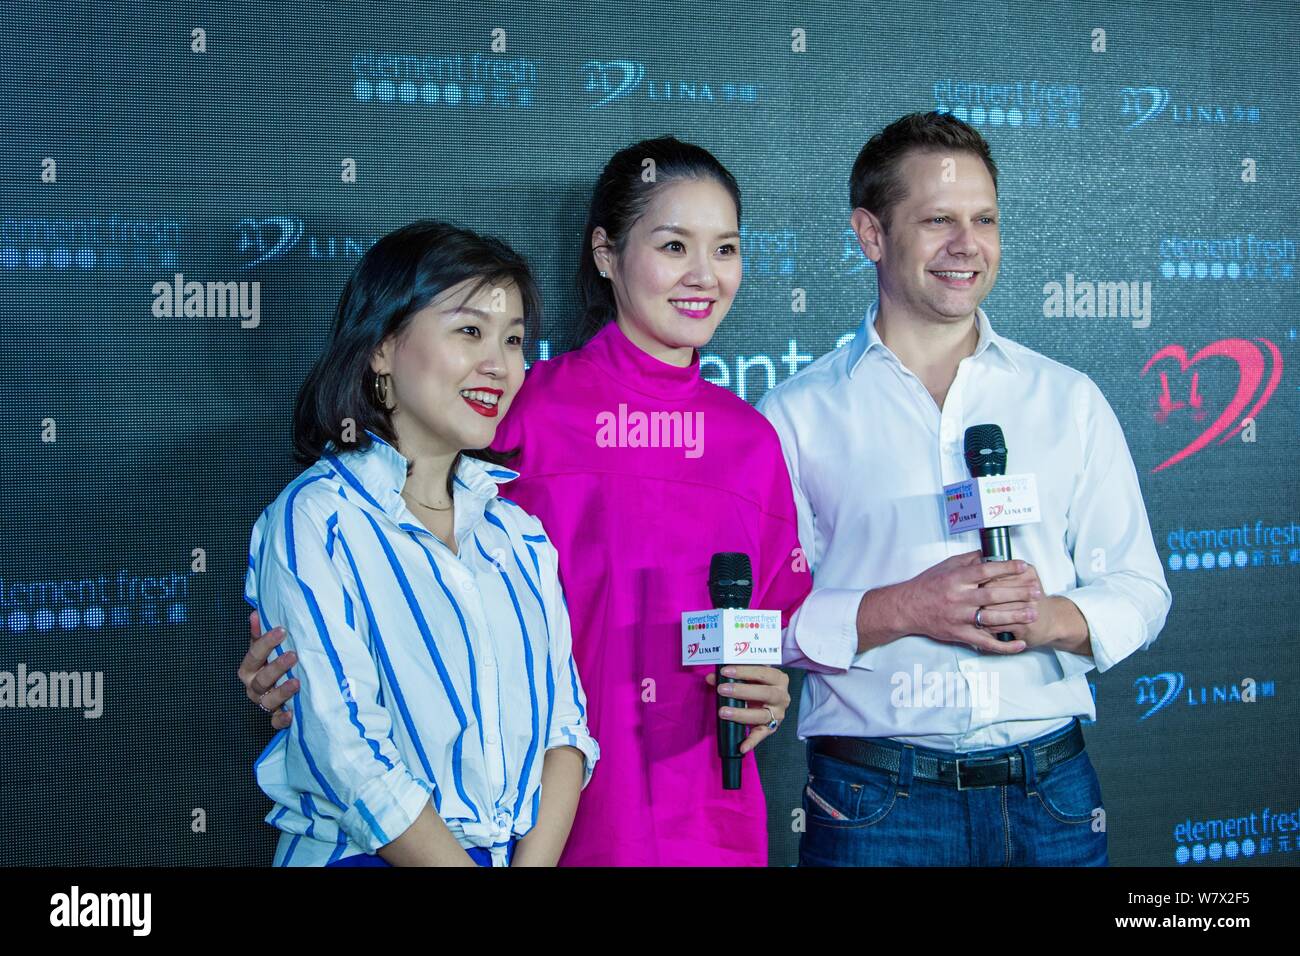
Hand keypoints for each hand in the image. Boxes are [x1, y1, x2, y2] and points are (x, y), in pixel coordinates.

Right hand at [239, 610, 298, 729]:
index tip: (282, 630)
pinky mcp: (276, 717)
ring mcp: (264, 703)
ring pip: (268, 700)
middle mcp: (254, 687)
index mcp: (250, 668)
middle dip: (276, 667)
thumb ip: (261, 633)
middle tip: (293, 655)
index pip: (254, 654)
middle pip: (261, 679)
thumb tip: (255, 613)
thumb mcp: (267, 649)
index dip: (266, 642)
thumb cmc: (275, 664)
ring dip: (282, 691)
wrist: (285, 690)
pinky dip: (282, 719)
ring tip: (297, 682)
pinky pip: (276, 722)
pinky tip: (292, 714)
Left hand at [705, 664, 789, 753]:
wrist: (771, 699)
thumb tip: (711, 678)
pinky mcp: (772, 728)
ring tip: (723, 712)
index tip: (725, 671)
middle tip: (722, 689)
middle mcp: (781, 696)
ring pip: (761, 715)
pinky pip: (761, 735)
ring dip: (741, 714)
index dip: (744, 671)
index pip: (763, 672)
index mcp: (778, 678)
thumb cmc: (758, 684)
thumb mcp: (748, 677)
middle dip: (741, 691)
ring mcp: (778, 713)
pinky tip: (742, 747)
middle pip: (765, 693)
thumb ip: (731, 675)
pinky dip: (752, 742)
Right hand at [886, 549, 1037, 653]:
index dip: (1006, 568)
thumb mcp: (945, 567)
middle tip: (1036, 590)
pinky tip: (1020, 644)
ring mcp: (959, 618)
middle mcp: (958, 598)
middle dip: (1018, 592)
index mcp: (956, 579)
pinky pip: (984, 642)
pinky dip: (1003, 645)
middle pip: (993, 595)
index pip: (985, 571)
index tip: (1024, 566)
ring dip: (1015, 616)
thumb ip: (968, 560)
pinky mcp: (959, 634)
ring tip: (1034, 613)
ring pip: (992, 618)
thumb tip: (989, 553)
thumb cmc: (928, 585)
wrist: (907, 608)